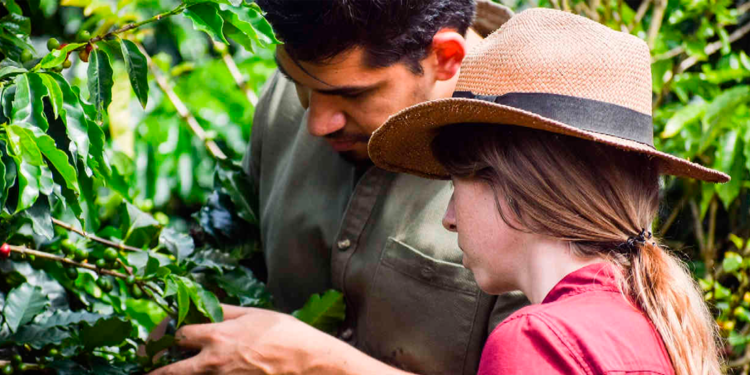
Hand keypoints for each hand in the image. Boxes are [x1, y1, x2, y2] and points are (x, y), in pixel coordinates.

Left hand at [147, 305, 328, 374]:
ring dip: (176, 373)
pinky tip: (202, 372)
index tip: (166, 334)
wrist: (309, 363)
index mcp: (217, 336)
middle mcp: (213, 363)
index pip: (177, 335)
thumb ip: (224, 311)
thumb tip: (202, 304)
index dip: (167, 333)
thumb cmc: (286, 335)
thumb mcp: (253, 314)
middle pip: (169, 371)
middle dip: (154, 368)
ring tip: (165, 369)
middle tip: (147, 364)